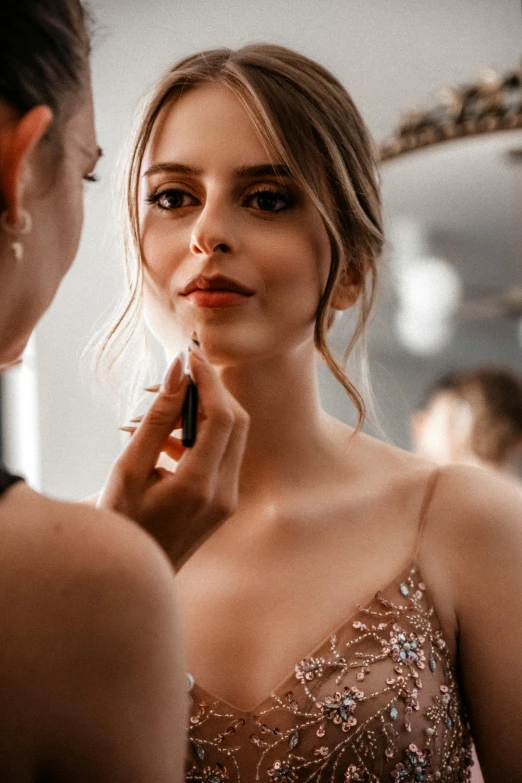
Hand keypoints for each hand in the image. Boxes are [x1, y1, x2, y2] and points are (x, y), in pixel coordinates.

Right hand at [97, 348, 248, 569]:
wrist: (128, 574)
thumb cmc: (119, 522)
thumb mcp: (129, 467)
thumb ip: (158, 417)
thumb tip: (178, 371)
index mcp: (200, 486)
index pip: (224, 416)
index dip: (210, 380)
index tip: (189, 356)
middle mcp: (224, 494)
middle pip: (236, 423)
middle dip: (211, 392)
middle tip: (180, 374)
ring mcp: (228, 501)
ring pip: (231, 437)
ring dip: (203, 414)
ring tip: (157, 409)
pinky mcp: (224, 503)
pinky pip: (221, 456)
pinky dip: (199, 437)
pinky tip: (162, 439)